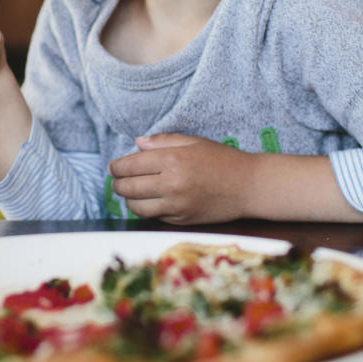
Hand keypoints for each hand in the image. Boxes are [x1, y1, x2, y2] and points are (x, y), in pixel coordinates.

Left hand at [109, 133, 251, 223]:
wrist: (248, 186)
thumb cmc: (222, 160)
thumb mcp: (193, 142)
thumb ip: (163, 141)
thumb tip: (137, 143)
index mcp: (172, 160)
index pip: (130, 166)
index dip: (117, 167)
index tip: (114, 167)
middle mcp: (171, 184)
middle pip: (129, 188)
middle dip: (118, 184)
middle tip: (117, 180)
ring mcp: (176, 205)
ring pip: (137, 207)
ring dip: (128, 199)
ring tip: (130, 192)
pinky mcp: (181, 220)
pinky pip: (154, 216)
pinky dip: (146, 209)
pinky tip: (148, 201)